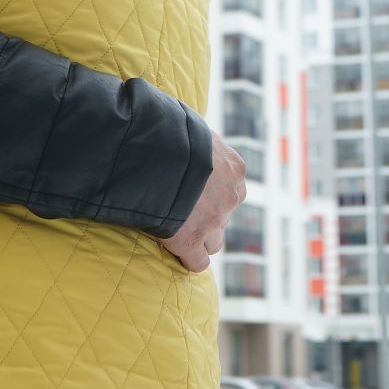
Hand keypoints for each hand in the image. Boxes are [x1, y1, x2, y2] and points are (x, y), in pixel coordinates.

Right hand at [158, 134, 245, 272]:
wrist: (154, 150)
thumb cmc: (169, 130)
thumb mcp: (192, 126)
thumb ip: (197, 140)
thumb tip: (185, 133)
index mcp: (235, 168)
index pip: (230, 187)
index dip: (209, 191)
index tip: (191, 188)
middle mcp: (230, 196)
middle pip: (223, 215)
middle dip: (206, 214)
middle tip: (181, 207)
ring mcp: (212, 221)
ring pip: (214, 241)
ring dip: (200, 237)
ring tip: (176, 229)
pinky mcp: (190, 241)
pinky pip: (197, 262)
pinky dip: (188, 259)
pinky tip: (176, 252)